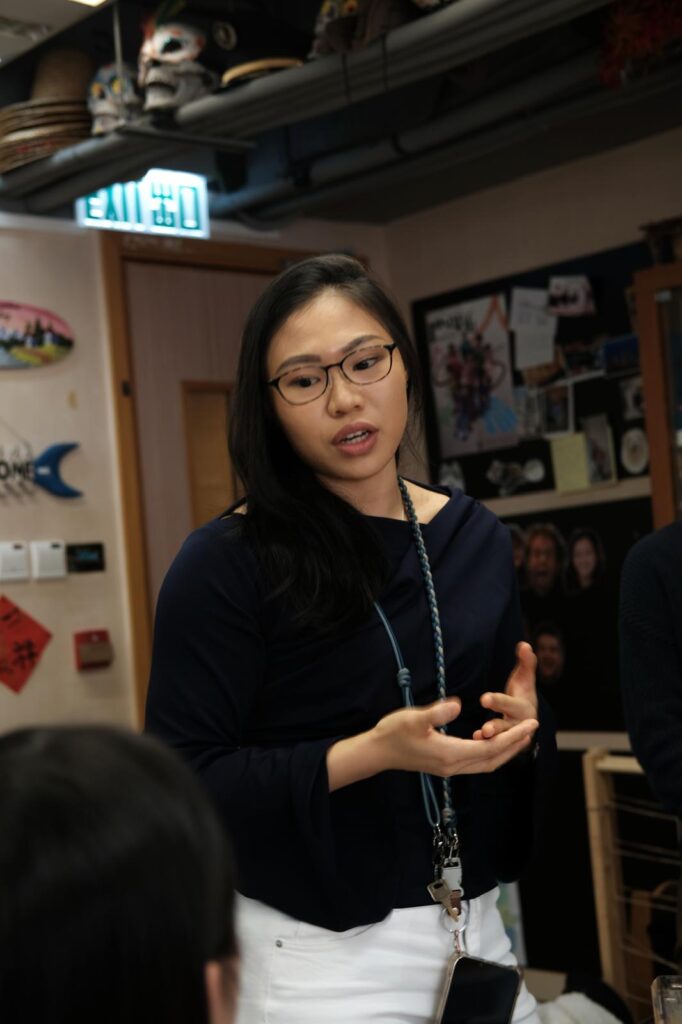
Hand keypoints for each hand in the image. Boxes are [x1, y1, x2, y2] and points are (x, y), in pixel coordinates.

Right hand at [371, 696, 536, 778]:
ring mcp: (450, 768)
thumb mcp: (413, 718)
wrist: (378, 752)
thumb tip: (458, 705)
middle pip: (494, 758)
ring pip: (487, 763)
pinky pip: (477, 762)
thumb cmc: (393, 732)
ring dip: (506, 750)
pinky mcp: (446, 765)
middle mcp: (454, 766)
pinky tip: (493, 740)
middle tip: (534, 728)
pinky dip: (491, 752)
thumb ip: (437, 712)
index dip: (514, 736)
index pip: (491, 747)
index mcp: (451, 754)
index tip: (531, 723)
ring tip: (520, 736)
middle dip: (516, 744)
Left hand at [472, 641, 538, 741]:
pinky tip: (473, 741)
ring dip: (490, 740)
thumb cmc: (522, 693)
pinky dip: (484, 746)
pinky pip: (494, 748)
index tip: (484, 699)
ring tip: (478, 736)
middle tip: (484, 729)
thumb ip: (525, 662)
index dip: (498, 701)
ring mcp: (511, 738)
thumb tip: (525, 644)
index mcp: (524, 708)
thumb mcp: (525, 678)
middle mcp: (519, 725)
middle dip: (496, 727)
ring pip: (501, 740)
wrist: (526, 716)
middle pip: (507, 726)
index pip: (510, 704)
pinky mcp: (503, 745)